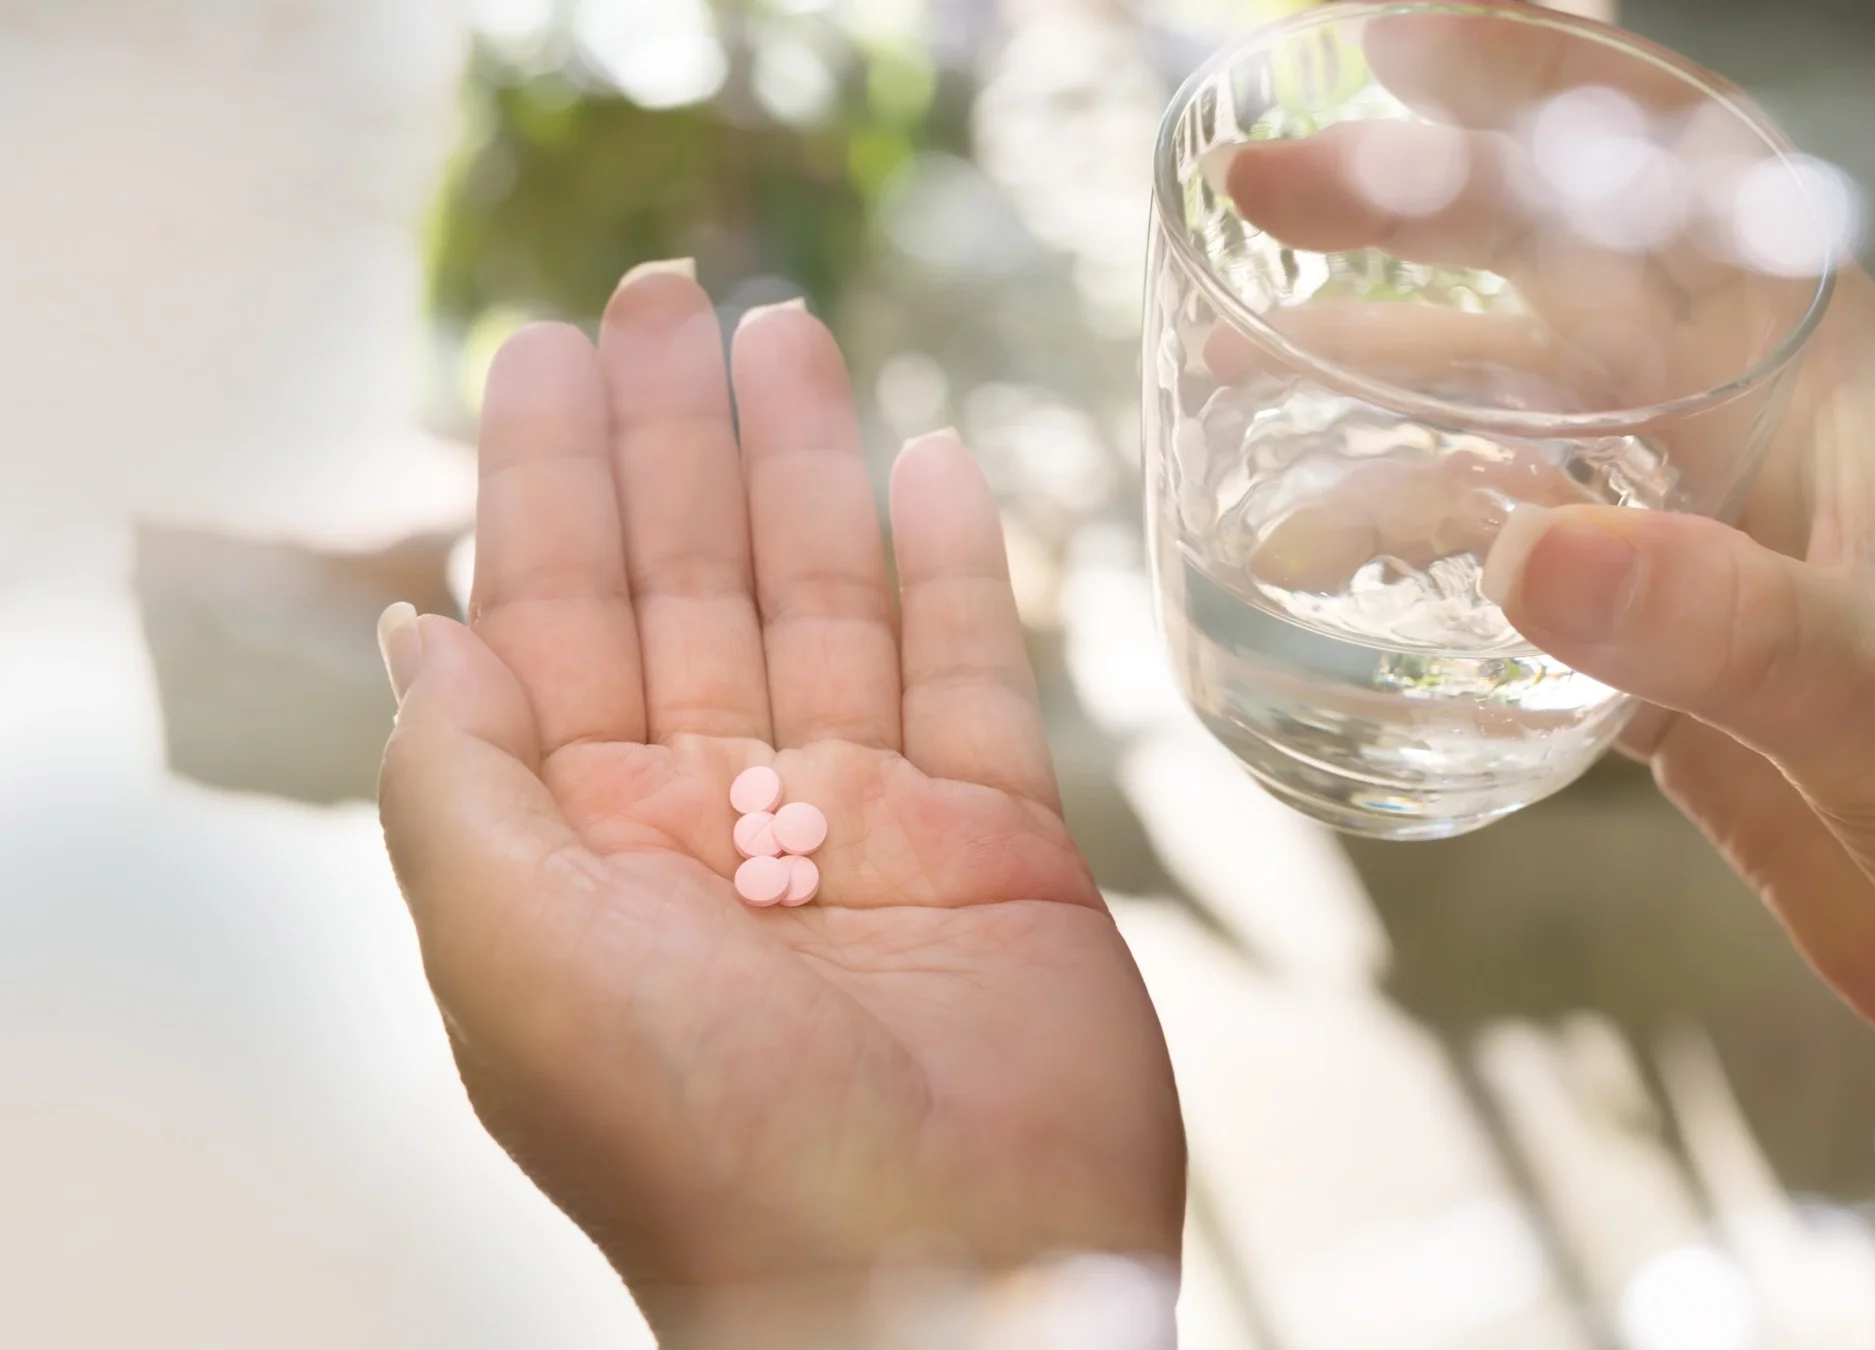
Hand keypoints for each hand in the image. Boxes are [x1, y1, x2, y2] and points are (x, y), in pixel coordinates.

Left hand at [376, 265, 1183, 1340]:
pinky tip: (925, 463)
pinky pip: (968, 674)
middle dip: (674, 439)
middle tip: (670, 288)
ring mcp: (864, 828)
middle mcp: (718, 824)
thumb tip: (411, 623)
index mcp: (584, 849)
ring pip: (825, 606)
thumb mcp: (507, 952)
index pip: (552, 620)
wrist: (932, 1277)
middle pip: (688, 586)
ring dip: (804, 469)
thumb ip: (455, 778)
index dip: (544, 479)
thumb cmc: (697, 1142)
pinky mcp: (998, 846)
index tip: (546, 348)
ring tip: (790, 330)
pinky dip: (950, 568)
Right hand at [1218, 10, 1874, 1160]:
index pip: (1675, 173)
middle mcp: (1750, 423)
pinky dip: (1406, 545)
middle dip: (1401, 222)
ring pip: (1506, 412)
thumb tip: (1519, 550)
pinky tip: (1316, 559)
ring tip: (1228, 380)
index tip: (1392, 50)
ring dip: (1373, 389)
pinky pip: (1500, 555)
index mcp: (1829, 370)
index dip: (1539, 87)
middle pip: (1554, 271)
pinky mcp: (1655, 640)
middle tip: (1251, 207)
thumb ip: (1718, 626)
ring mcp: (1694, 531)